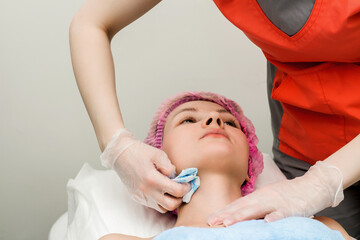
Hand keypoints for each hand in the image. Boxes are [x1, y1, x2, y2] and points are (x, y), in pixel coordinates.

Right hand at [100, 128, 190, 212]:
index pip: (176, 191)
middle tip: (182, 189)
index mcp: (153, 179)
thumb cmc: (139, 151)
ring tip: (172, 190)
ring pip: (162, 208)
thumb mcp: (158, 154)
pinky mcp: (137, 197)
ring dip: (170, 202)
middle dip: (180, 199)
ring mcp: (141, 196)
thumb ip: (169, 166)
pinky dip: (160, 200)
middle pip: (171, 205)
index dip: (186, 188)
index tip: (188, 183)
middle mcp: (146, 191)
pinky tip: (161, 190)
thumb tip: (176, 177)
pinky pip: (152, 205)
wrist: (119, 154)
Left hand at [207, 161, 343, 225]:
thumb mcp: (269, 198)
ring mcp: (278, 201)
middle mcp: (265, 197)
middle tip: (212, 221)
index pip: (238, 204)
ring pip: (257, 209)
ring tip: (228, 222)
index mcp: (259, 196)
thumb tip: (240, 214)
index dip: (224, 211)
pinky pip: (282, 213)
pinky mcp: (292, 207)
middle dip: (227, 214)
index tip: (211, 218)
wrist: (313, 185)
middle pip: (243, 207)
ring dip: (242, 216)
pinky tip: (266, 222)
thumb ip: (256, 206)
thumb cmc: (289, 194)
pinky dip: (275, 217)